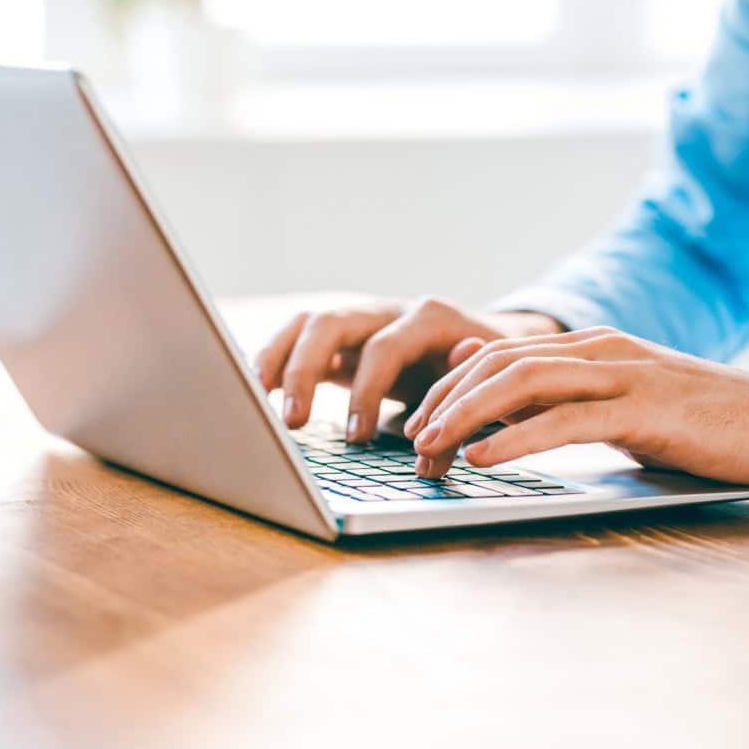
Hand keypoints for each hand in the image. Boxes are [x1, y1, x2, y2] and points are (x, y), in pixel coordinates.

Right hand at [253, 297, 563, 440]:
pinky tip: (255, 388)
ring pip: (307, 323)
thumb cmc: (489, 370)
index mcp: (428, 317)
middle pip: (331, 322)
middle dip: (305, 370)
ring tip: (256, 396)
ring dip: (278, 358)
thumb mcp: (489, 380)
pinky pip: (299, 339)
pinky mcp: (343, 339)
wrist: (493, 343)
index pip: (384, 347)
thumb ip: (469, 391)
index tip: (356, 437)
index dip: (367, 392)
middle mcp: (388, 310)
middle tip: (294, 421)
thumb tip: (452, 404)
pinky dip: (275, 359)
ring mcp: (361, 321)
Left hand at [405, 326, 748, 491]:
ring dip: (466, 416)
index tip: (418, 423)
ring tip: (429, 447)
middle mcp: (600, 350)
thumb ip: (562, 396)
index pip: (498, 356)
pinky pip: (565, 421)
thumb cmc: (703, 423)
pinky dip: (515, 439)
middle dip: (445, 401)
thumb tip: (493, 390)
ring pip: (522, 383)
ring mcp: (623, 375)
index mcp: (591, 347)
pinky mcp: (645, 409)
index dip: (449, 387)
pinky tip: (483, 458)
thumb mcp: (621, 405)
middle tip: (411, 441)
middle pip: (498, 364)